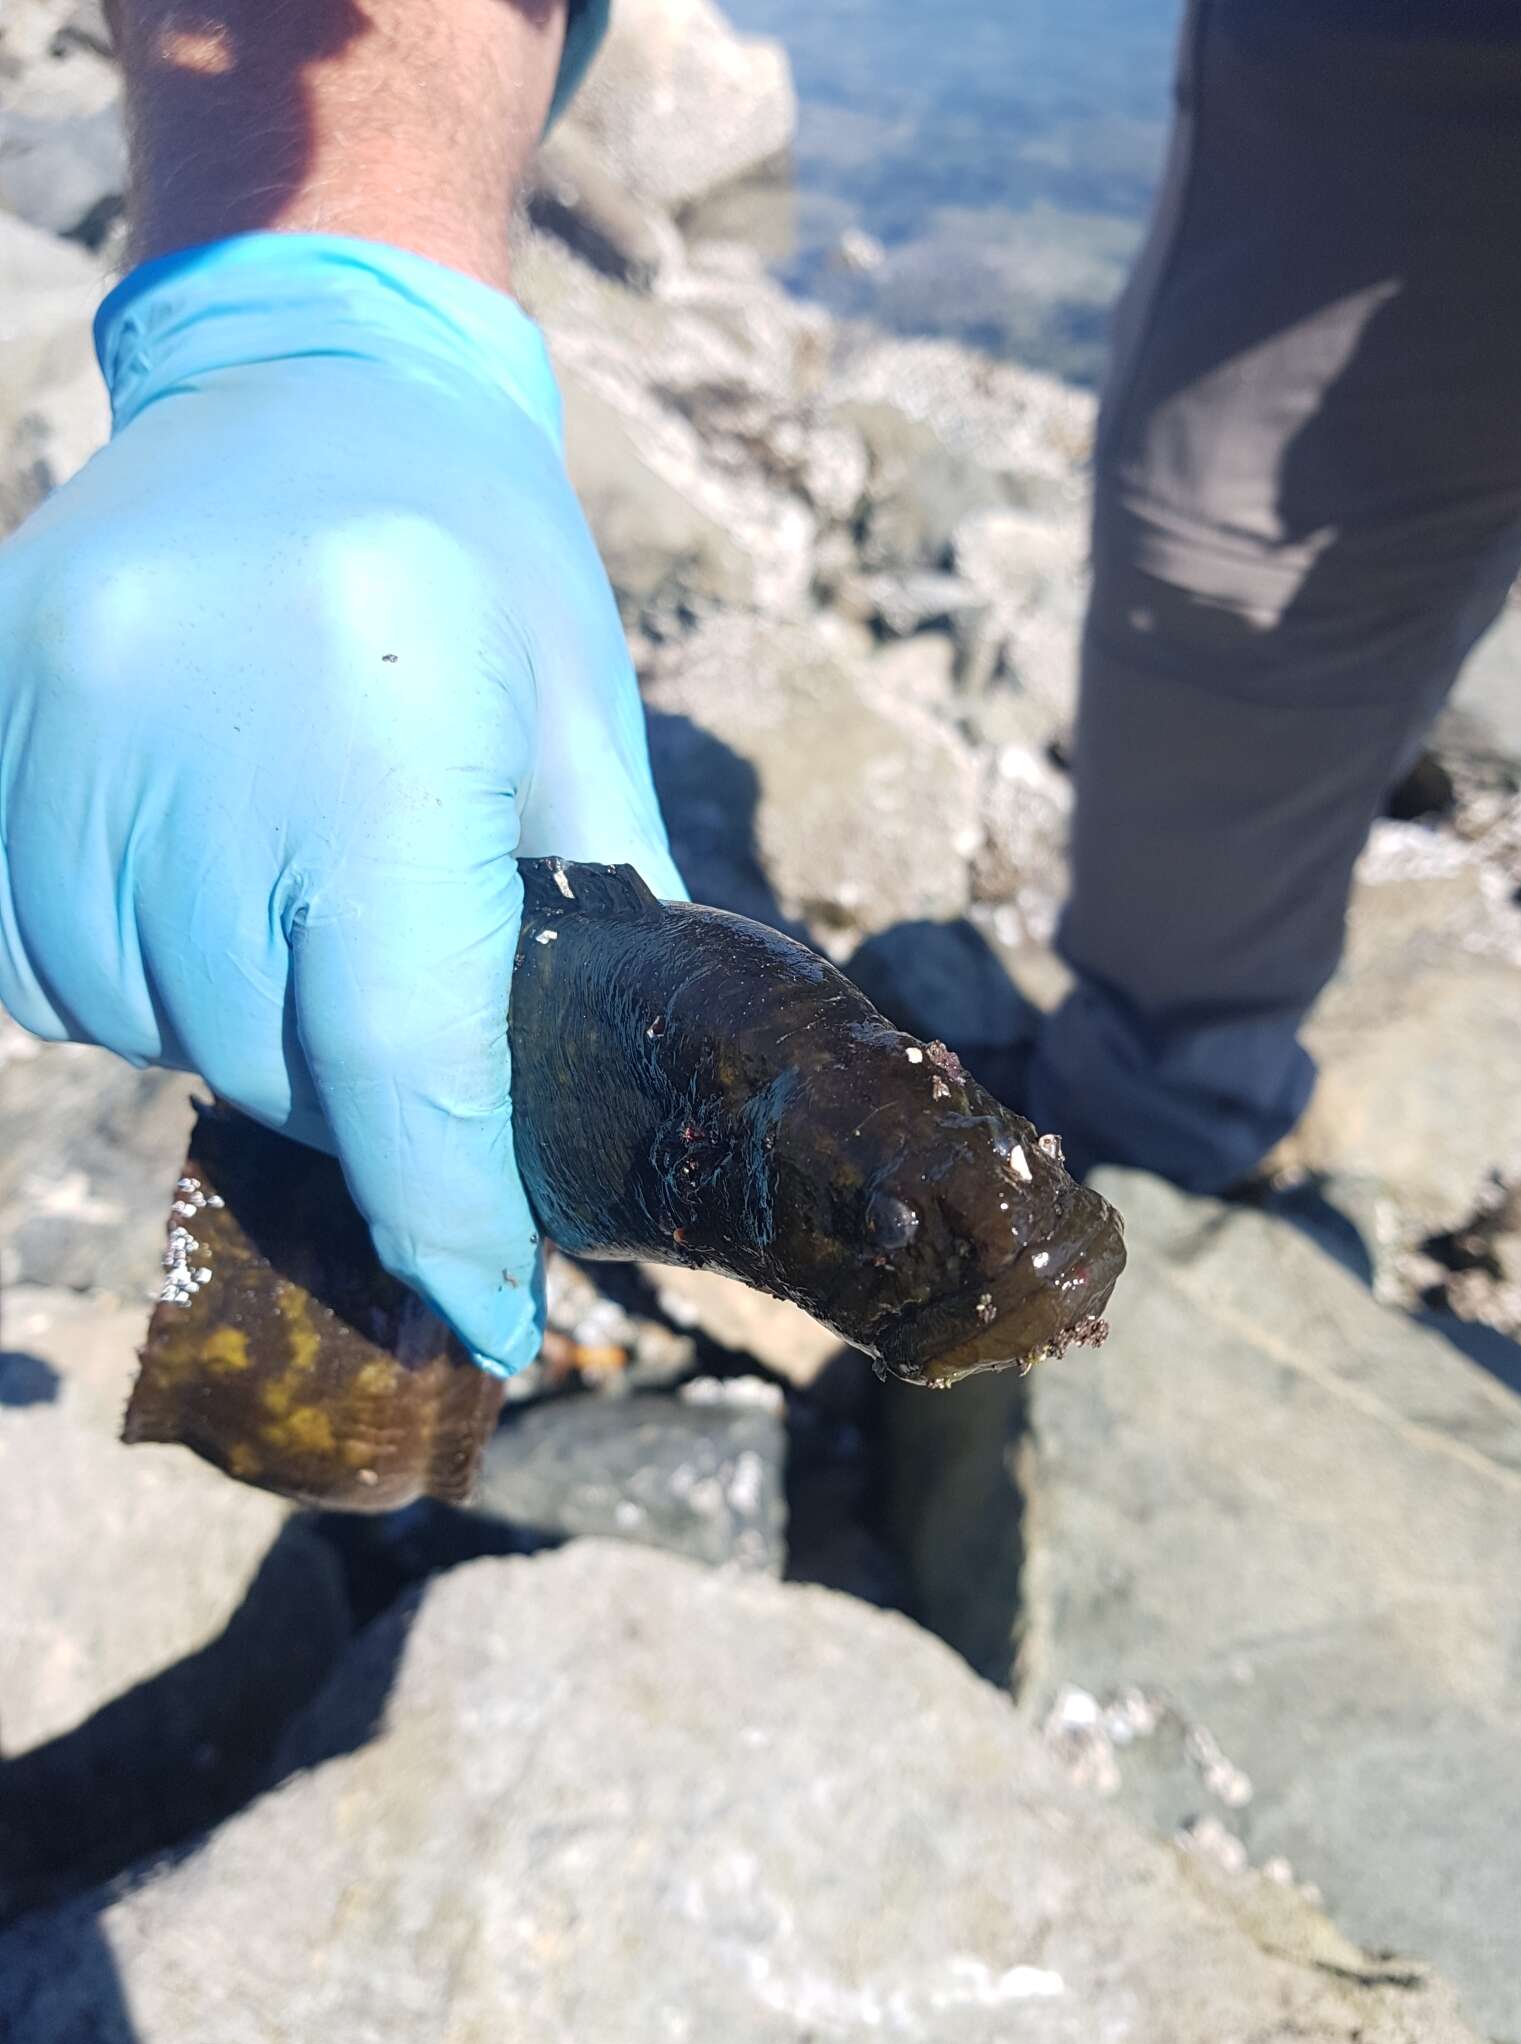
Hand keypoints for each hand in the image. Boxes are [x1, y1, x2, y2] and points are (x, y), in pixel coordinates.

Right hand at [0, 232, 682, 1372]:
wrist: (319, 374)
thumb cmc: (490, 560)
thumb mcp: (576, 732)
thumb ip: (591, 930)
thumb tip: (588, 1139)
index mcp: (389, 715)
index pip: (400, 1047)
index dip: (446, 1212)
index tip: (490, 1318)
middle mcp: (203, 716)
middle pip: (262, 1048)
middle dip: (354, 1109)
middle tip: (407, 1062)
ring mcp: (64, 702)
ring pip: (131, 1020)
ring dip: (228, 1038)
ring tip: (294, 939)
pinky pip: (28, 956)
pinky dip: (115, 983)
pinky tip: (192, 908)